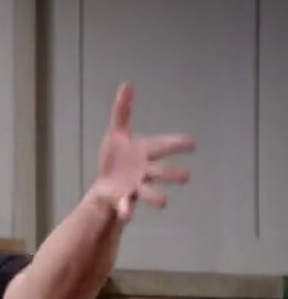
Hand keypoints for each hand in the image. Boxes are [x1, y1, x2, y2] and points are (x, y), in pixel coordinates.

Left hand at [92, 82, 193, 221]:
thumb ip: (122, 111)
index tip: (192, 143)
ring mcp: (135, 186)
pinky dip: (127, 209)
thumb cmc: (116, 157)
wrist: (106, 184)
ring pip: (148, 192)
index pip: (164, 145)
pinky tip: (126, 214)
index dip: (178, 144)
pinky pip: (126, 205)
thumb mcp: (116, 132)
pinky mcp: (123, 199)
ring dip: (156, 197)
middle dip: (173, 174)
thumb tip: (126, 84)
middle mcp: (145, 171)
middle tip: (187, 177)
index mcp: (145, 152)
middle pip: (162, 172)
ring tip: (164, 203)